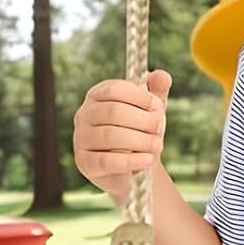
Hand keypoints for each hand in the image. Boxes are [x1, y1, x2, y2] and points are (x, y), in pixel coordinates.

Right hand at [73, 69, 171, 203]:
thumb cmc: (140, 133)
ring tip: (157, 145)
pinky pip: (107, 161)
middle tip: (159, 129)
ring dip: (140, 141)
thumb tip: (162, 75)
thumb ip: (157, 92)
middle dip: (142, 120)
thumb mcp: (150, 111)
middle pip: (113, 112)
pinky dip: (131, 161)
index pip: (113, 89)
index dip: (139, 96)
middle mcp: (83, 114)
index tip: (158, 106)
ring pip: (110, 136)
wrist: (133, 169)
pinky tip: (148, 160)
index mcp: (97, 95)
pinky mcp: (84, 163)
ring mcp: (81, 139)